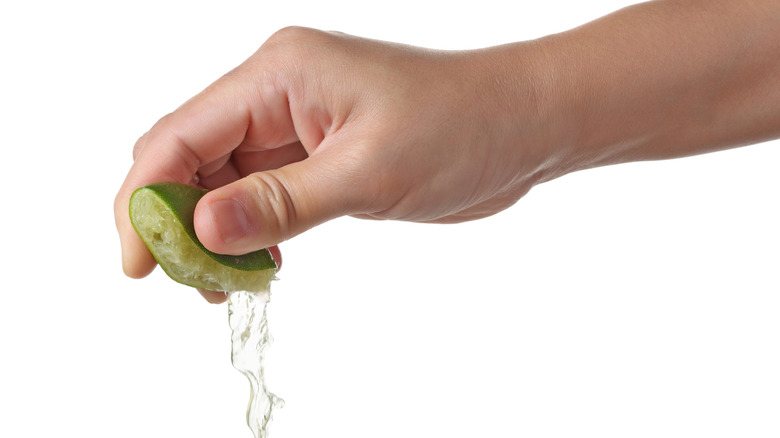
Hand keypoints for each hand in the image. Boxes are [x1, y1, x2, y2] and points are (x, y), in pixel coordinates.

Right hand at [114, 27, 551, 300]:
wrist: (522, 126)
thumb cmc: (461, 127)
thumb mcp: (367, 172)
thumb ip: (280, 204)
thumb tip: (199, 230)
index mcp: (279, 76)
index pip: (182, 135)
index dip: (146, 200)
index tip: (138, 264)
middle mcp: (278, 95)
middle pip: (192, 158)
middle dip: (174, 221)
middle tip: (182, 285)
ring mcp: (297, 127)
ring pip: (223, 182)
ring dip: (211, 235)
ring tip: (220, 289)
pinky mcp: (318, 156)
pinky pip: (260, 196)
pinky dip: (248, 234)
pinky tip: (257, 269)